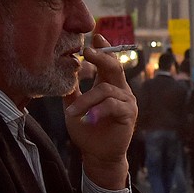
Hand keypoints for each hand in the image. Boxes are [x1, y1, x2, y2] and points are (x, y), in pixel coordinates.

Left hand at [64, 34, 136, 188]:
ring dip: (86, 101)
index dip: (104, 49)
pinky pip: (113, 105)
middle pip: (114, 67)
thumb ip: (72, 91)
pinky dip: (99, 110)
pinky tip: (89, 118)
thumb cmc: (87, 132)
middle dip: (101, 57)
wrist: (98, 155)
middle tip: (87, 51)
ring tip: (72, 113)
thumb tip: (65, 71)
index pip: (108, 62)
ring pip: (106, 90)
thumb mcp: (74, 108)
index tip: (95, 37)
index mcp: (109, 86)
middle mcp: (121, 90)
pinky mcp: (129, 114)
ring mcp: (127, 101)